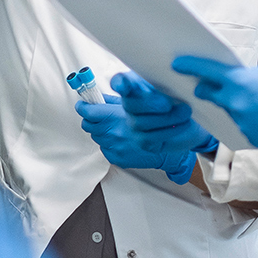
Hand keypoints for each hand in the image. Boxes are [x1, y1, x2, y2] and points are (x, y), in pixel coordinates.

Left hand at [75, 95, 196, 183]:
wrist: (174, 142)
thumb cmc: (159, 118)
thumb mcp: (137, 103)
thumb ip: (115, 102)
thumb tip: (99, 98)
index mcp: (117, 117)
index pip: (89, 112)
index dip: (84, 107)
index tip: (83, 104)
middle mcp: (114, 134)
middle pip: (88, 125)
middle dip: (92, 118)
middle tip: (97, 114)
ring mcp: (115, 148)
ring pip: (97, 137)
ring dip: (102, 131)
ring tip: (113, 126)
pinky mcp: (118, 159)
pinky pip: (105, 149)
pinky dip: (109, 143)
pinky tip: (121, 138)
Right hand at [112, 71, 217, 154]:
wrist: (193, 118)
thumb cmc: (181, 93)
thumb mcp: (175, 81)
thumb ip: (167, 76)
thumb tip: (170, 70)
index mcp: (135, 85)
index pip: (119, 82)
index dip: (119, 84)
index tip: (123, 85)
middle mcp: (130, 105)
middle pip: (130, 104)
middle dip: (149, 104)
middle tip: (167, 104)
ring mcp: (135, 124)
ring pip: (141, 123)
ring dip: (166, 117)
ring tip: (186, 111)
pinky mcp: (145, 142)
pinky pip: (153, 138)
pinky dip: (171, 130)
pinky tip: (185, 123)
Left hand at [172, 56, 257, 153]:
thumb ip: (251, 76)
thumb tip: (242, 80)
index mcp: (240, 83)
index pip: (206, 72)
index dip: (190, 66)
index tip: (178, 64)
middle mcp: (236, 104)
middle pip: (210, 95)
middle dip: (206, 90)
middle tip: (205, 86)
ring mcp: (242, 124)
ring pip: (229, 111)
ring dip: (236, 106)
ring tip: (257, 102)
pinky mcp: (250, 139)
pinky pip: (242, 126)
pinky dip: (249, 120)